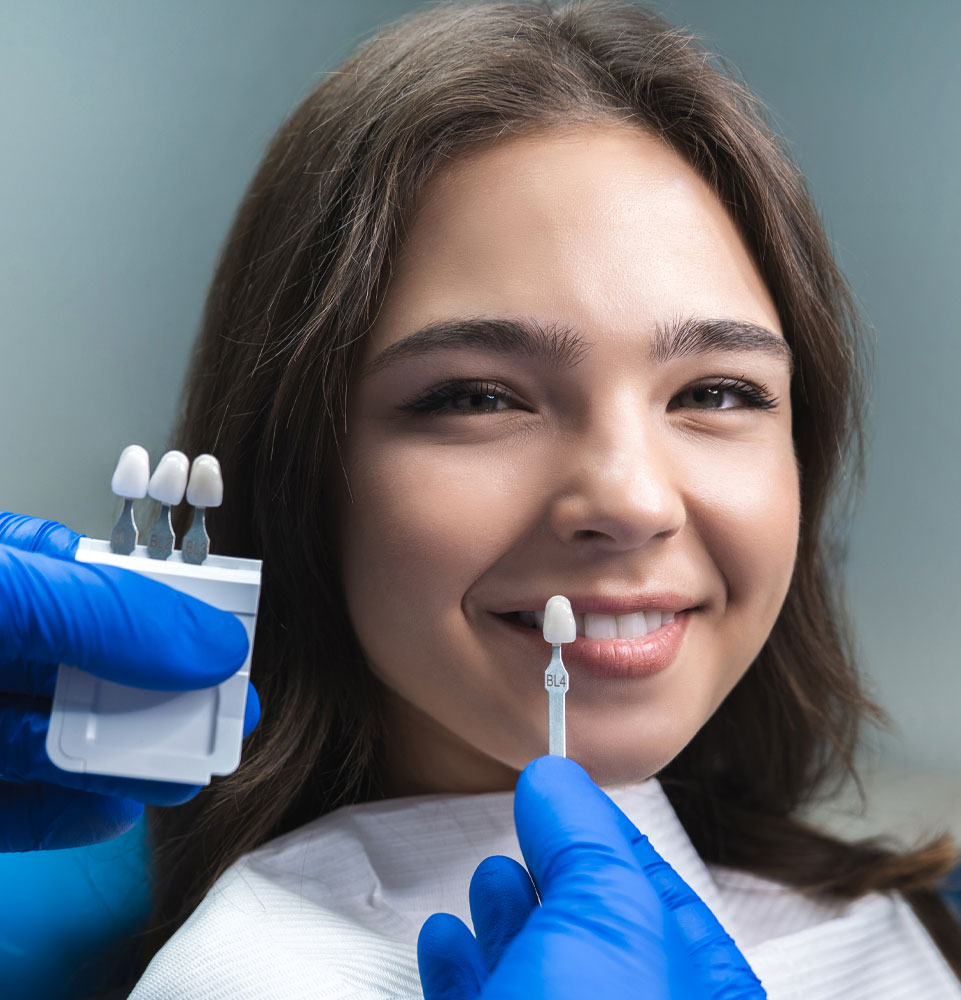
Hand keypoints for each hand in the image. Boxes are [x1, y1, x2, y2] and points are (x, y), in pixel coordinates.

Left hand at [0, 512, 260, 851]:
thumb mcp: (1, 595)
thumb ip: (104, 612)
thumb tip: (211, 643)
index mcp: (3, 572)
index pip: (97, 575)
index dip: (169, 603)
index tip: (227, 634)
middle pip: (95, 666)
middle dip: (163, 695)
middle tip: (225, 715)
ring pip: (61, 740)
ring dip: (128, 759)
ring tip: (181, 774)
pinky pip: (16, 810)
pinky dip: (68, 816)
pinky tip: (110, 810)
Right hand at [418, 755, 763, 998]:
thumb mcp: (605, 916)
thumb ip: (584, 838)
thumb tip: (556, 780)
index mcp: (695, 987)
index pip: (654, 888)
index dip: (605, 831)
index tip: (563, 790)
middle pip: (592, 926)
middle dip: (555, 870)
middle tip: (528, 828)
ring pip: (537, 965)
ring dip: (508, 914)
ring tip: (488, 879)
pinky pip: (481, 998)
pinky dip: (461, 965)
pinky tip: (446, 939)